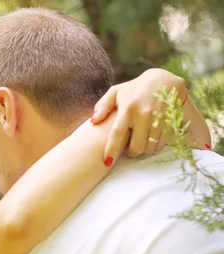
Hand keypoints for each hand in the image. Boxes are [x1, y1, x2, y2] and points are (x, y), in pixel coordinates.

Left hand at [91, 68, 205, 165]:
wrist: (163, 80)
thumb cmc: (133, 89)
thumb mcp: (115, 92)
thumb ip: (102, 106)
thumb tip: (93, 121)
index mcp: (128, 108)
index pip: (118, 133)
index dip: (112, 149)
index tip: (107, 162)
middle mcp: (144, 114)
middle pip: (136, 146)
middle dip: (130, 153)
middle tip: (128, 150)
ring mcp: (159, 118)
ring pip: (149, 147)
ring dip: (143, 150)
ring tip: (139, 143)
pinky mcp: (171, 121)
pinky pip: (161, 144)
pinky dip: (155, 146)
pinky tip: (150, 139)